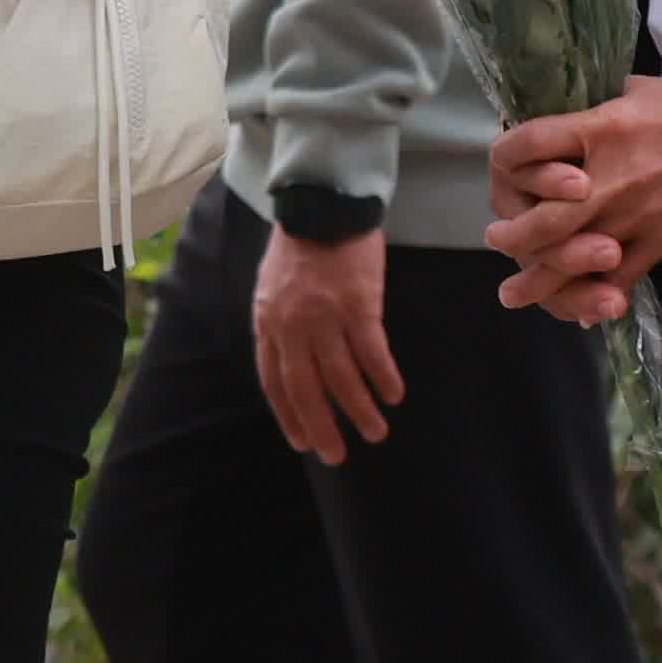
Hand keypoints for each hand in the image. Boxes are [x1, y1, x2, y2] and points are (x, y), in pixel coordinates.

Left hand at [251, 222, 404, 465]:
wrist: (321, 207)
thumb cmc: (299, 248)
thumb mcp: (273, 289)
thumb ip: (281, 326)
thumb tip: (298, 366)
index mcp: (268, 322)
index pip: (274, 381)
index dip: (289, 415)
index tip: (303, 442)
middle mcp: (291, 325)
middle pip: (305, 388)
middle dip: (322, 426)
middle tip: (337, 455)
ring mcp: (324, 317)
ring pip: (341, 377)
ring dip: (359, 409)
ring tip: (376, 432)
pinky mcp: (358, 305)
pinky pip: (371, 352)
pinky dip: (382, 378)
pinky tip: (394, 395)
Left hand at [486, 78, 661, 325]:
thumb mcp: (637, 91)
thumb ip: (600, 106)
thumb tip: (577, 108)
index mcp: (597, 130)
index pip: (528, 144)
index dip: (506, 157)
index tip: (501, 169)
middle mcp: (606, 178)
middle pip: (543, 219)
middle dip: (514, 238)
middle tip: (498, 241)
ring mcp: (634, 215)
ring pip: (574, 259)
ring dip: (540, 283)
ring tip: (515, 295)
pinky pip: (621, 280)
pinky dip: (598, 298)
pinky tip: (582, 312)